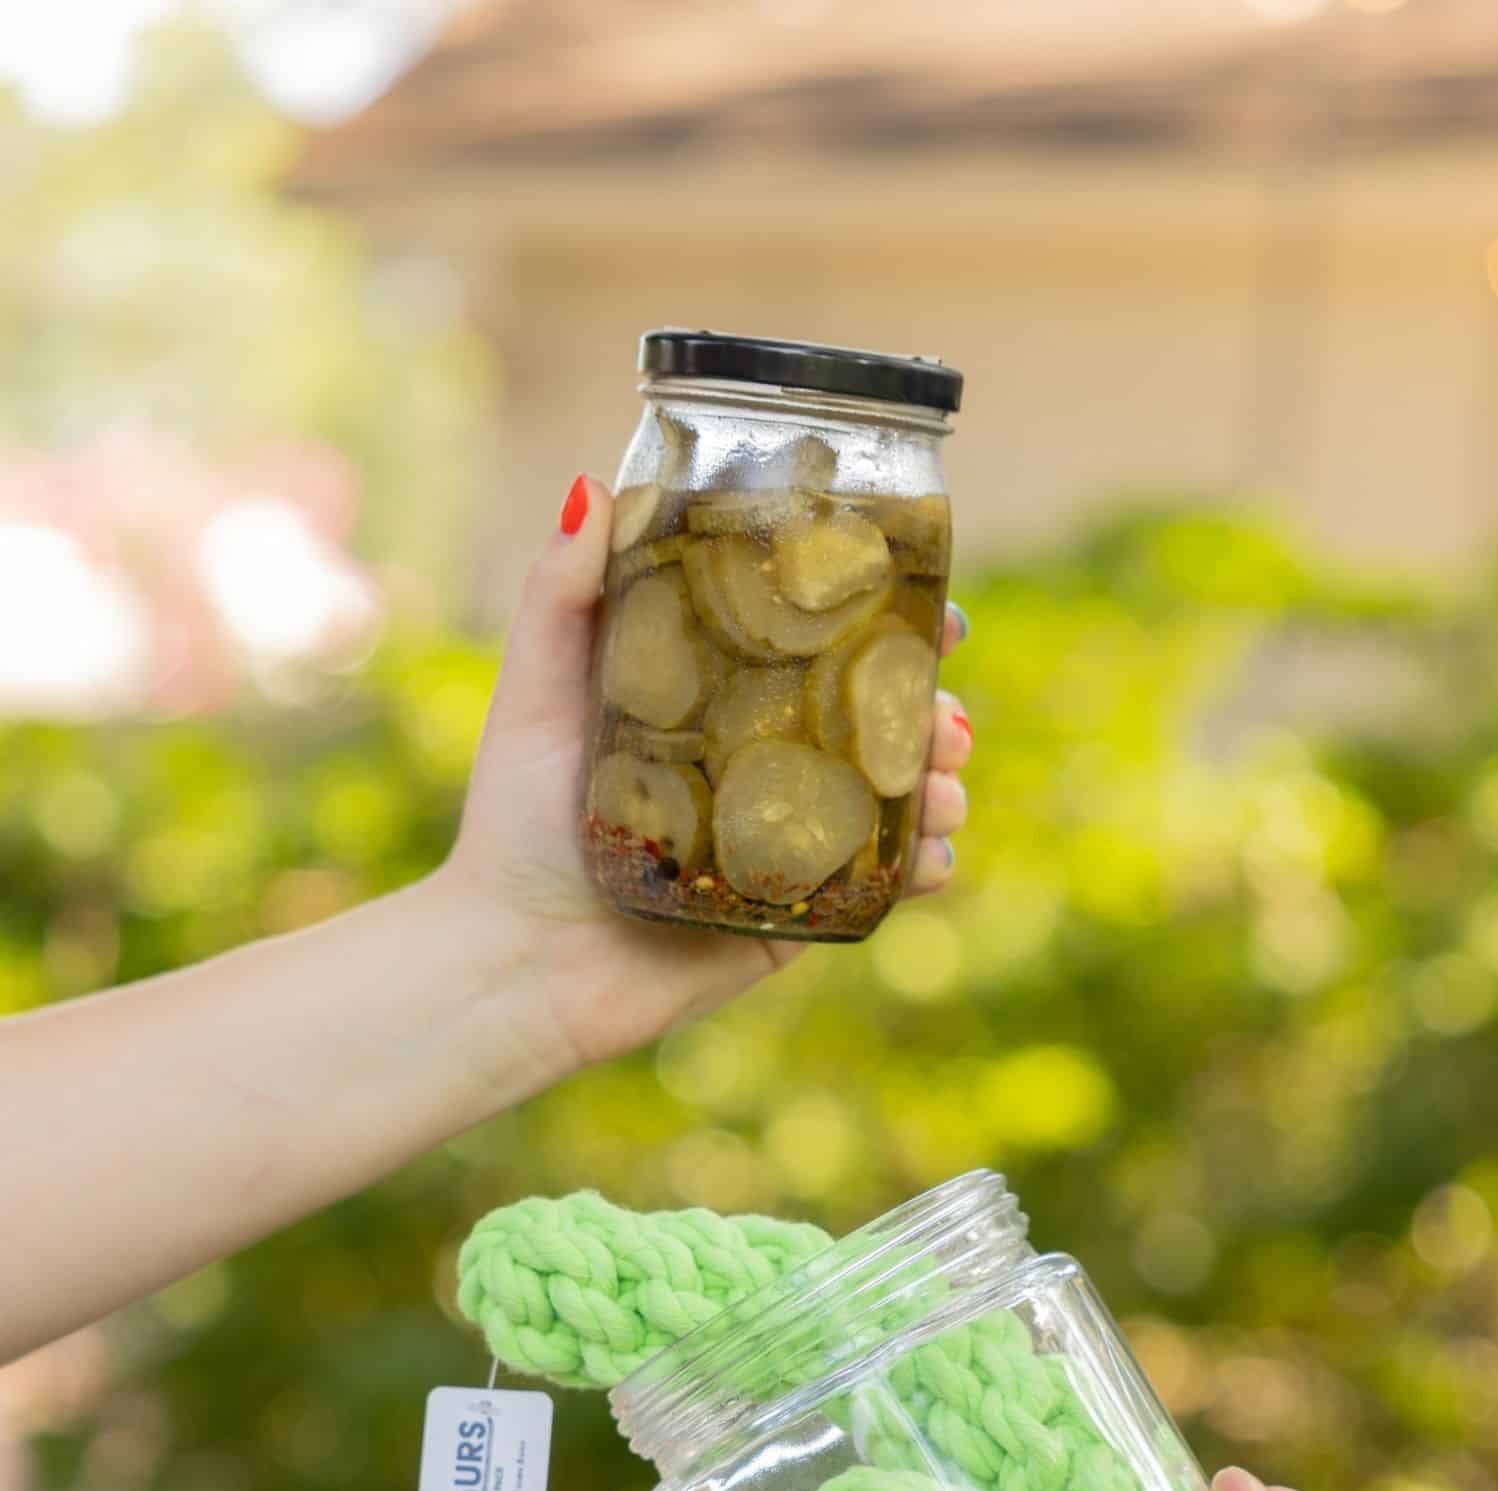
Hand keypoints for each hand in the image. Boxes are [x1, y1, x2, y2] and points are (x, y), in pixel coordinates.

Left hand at [441, 475, 973, 1077]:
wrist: (521, 960)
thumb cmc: (516, 823)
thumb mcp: (535, 689)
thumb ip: (561, 592)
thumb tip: (593, 482)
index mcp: (721, 696)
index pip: (822, 641)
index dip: (887, 617)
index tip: (930, 606)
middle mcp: (766, 760)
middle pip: (880, 717)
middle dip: (931, 708)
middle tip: (941, 716)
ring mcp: (790, 836)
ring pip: (899, 797)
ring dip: (939, 784)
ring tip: (938, 785)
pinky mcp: (799, 910)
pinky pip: (885, 883)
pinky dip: (927, 864)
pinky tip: (932, 854)